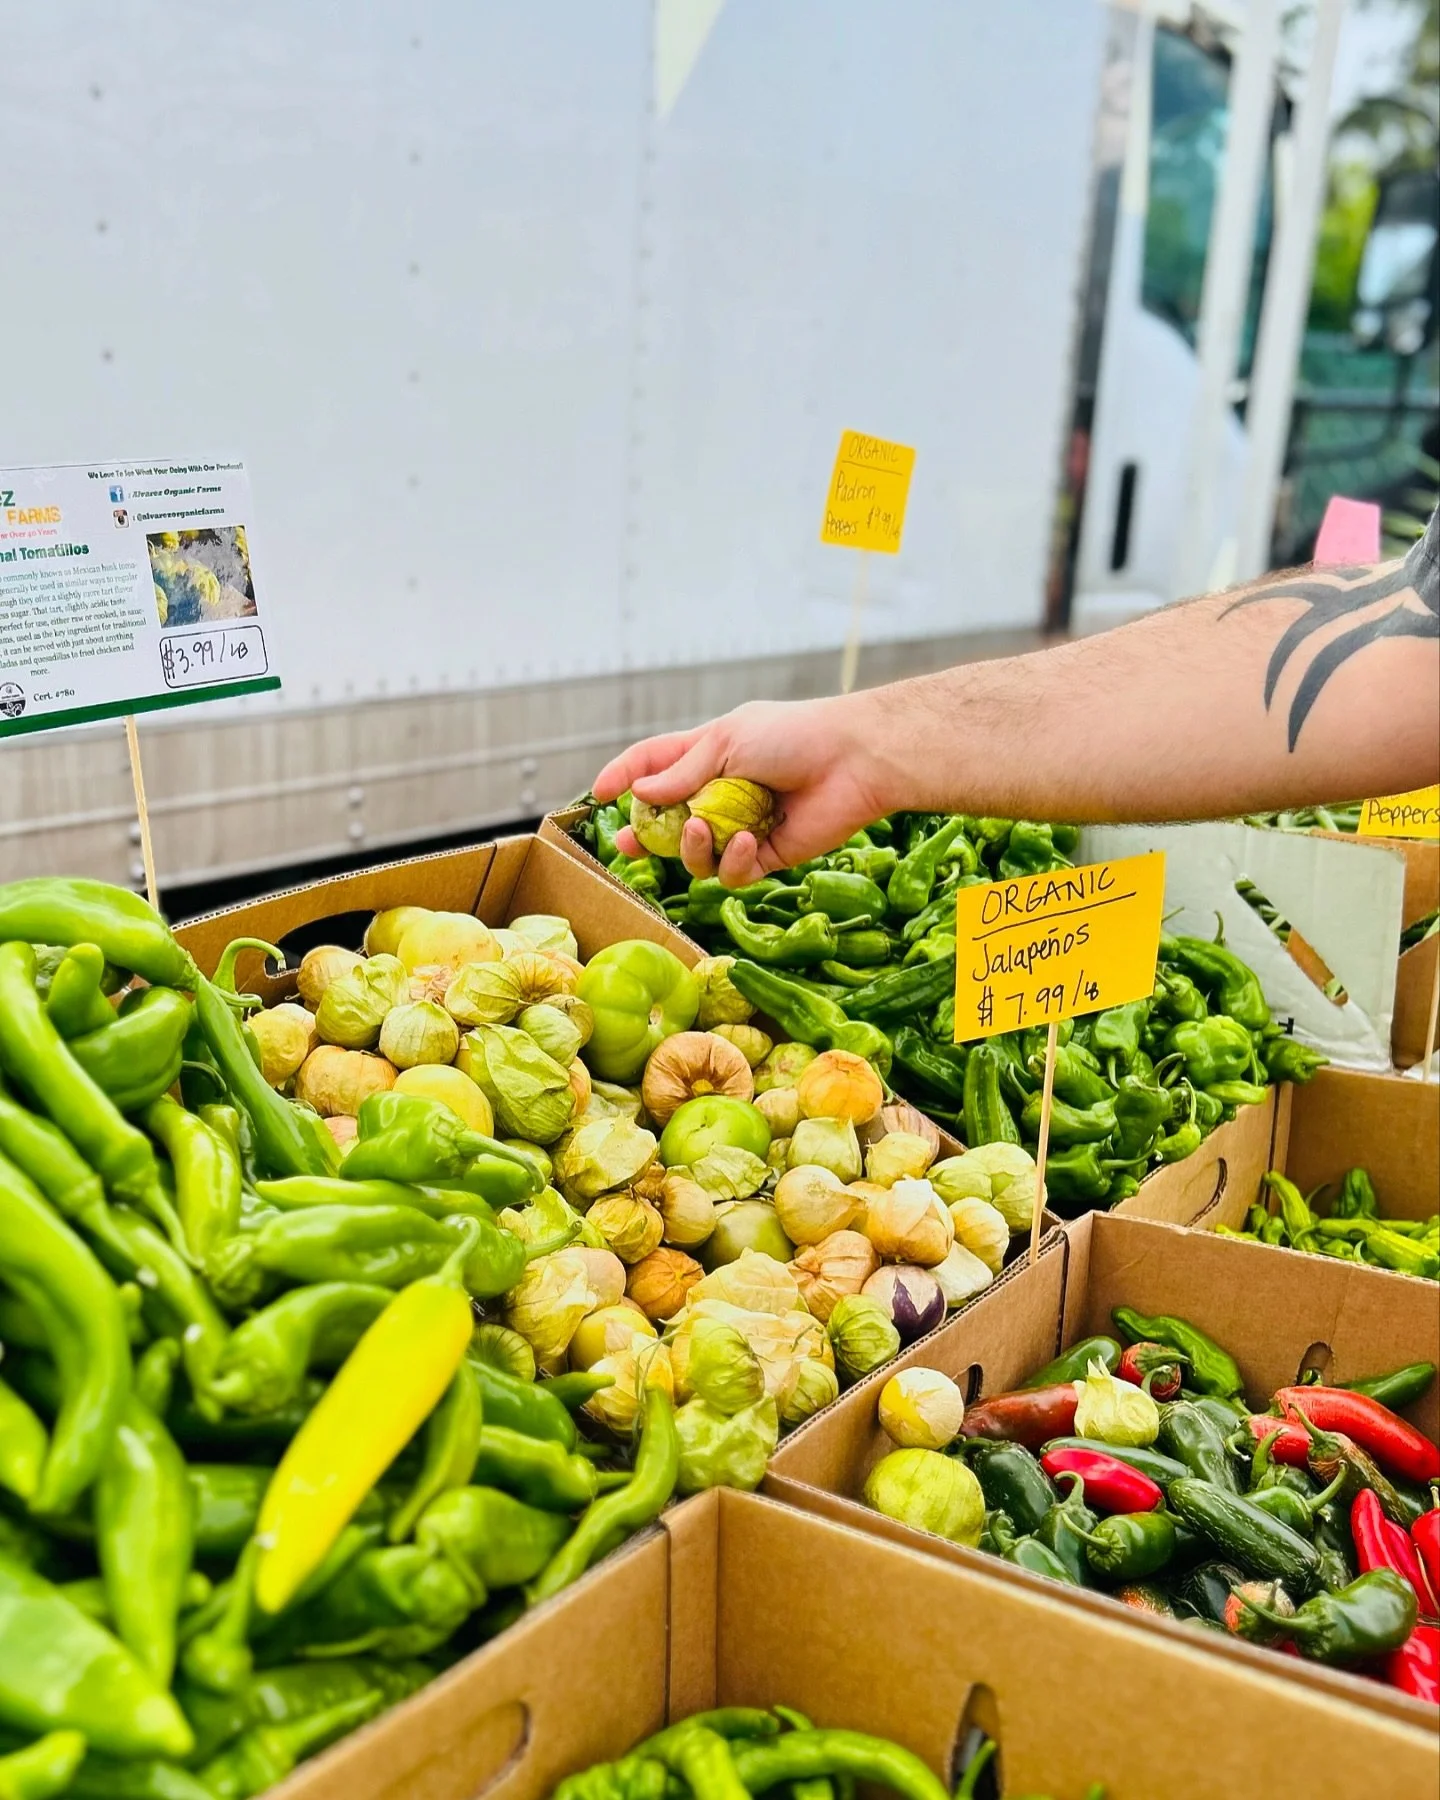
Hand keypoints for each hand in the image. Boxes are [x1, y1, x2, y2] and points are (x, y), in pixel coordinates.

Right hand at [593, 695, 892, 884]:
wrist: (854, 761)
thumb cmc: (792, 736)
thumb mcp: (725, 743)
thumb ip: (681, 772)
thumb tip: (639, 795)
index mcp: (708, 754)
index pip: (654, 765)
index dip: (625, 777)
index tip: (599, 794)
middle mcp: (720, 793)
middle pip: (668, 821)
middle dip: (644, 835)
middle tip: (627, 843)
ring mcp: (741, 827)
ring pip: (696, 854)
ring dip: (693, 848)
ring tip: (704, 831)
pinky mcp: (767, 855)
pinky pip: (733, 871)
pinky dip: (734, 860)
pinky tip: (750, 841)